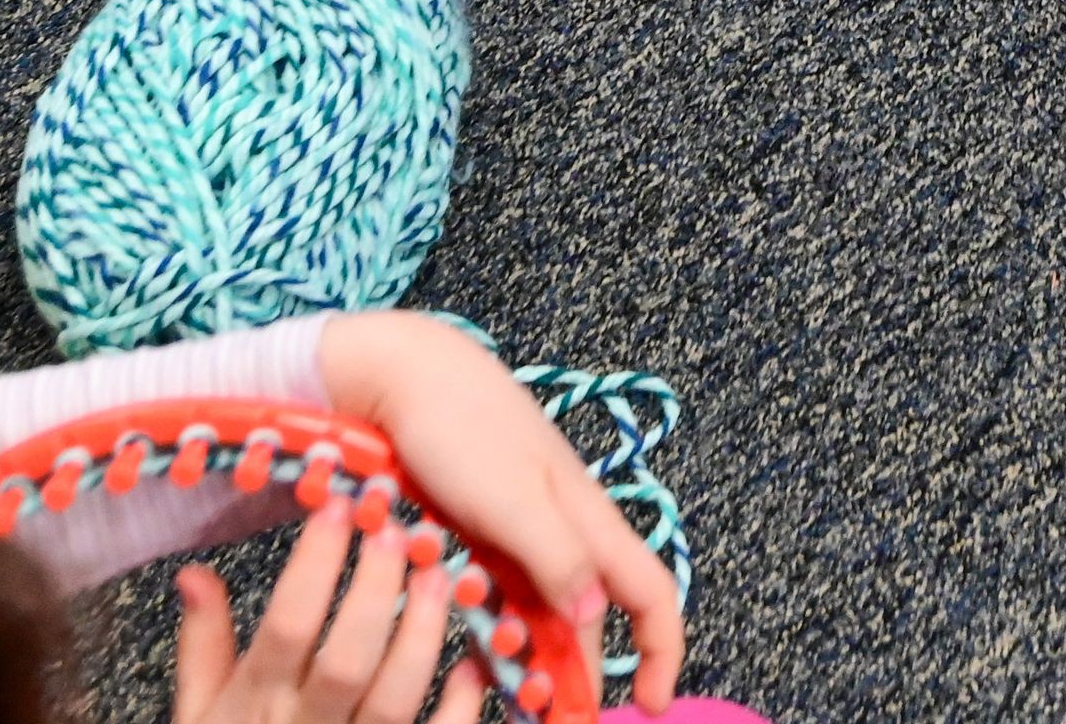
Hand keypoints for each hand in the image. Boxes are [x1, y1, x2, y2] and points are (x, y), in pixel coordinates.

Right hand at [173, 506, 477, 723]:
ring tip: (442, 575)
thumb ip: (203, 649)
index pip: (284, 626)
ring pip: (394, 700)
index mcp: (252, 707)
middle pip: (345, 659)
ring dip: (422, 635)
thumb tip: (194, 573)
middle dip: (375, 592)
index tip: (341, 505)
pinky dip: (460, 708)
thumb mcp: (199, 715)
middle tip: (399, 530)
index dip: (314, 564)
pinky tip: (473, 665)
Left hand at [316, 313, 684, 713]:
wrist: (401, 374)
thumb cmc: (460, 426)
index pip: (651, 592)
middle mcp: (565, 529)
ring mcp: (525, 530)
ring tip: (518, 706)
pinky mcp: (484, 530)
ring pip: (550, 610)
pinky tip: (480, 654)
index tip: (652, 707)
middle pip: (596, 616)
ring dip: (542, 660)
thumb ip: (558, 554)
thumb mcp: (510, 496)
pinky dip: (505, 631)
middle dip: (588, 677)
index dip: (664, 650)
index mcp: (588, 518)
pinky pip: (509, 594)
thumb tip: (596, 615)